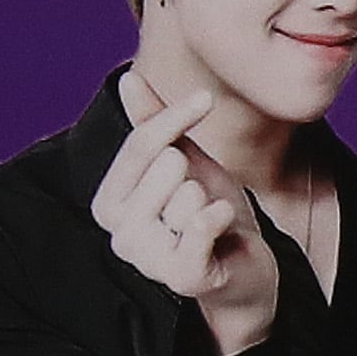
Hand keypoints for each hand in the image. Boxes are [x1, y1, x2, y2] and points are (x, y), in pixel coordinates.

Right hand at [92, 86, 279, 355]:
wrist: (245, 268)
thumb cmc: (209, 214)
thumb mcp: (186, 163)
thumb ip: (156, 126)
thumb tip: (128, 79)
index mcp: (110, 202)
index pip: (141, 143)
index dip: (176, 117)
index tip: (206, 100)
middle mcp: (118, 232)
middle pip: (165, 165)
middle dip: (198, 175)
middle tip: (204, 201)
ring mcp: (146, 259)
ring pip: (188, 194)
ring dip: (212, 201)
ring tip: (212, 222)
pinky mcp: (181, 276)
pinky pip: (201, 224)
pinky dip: (221, 216)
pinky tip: (223, 222)